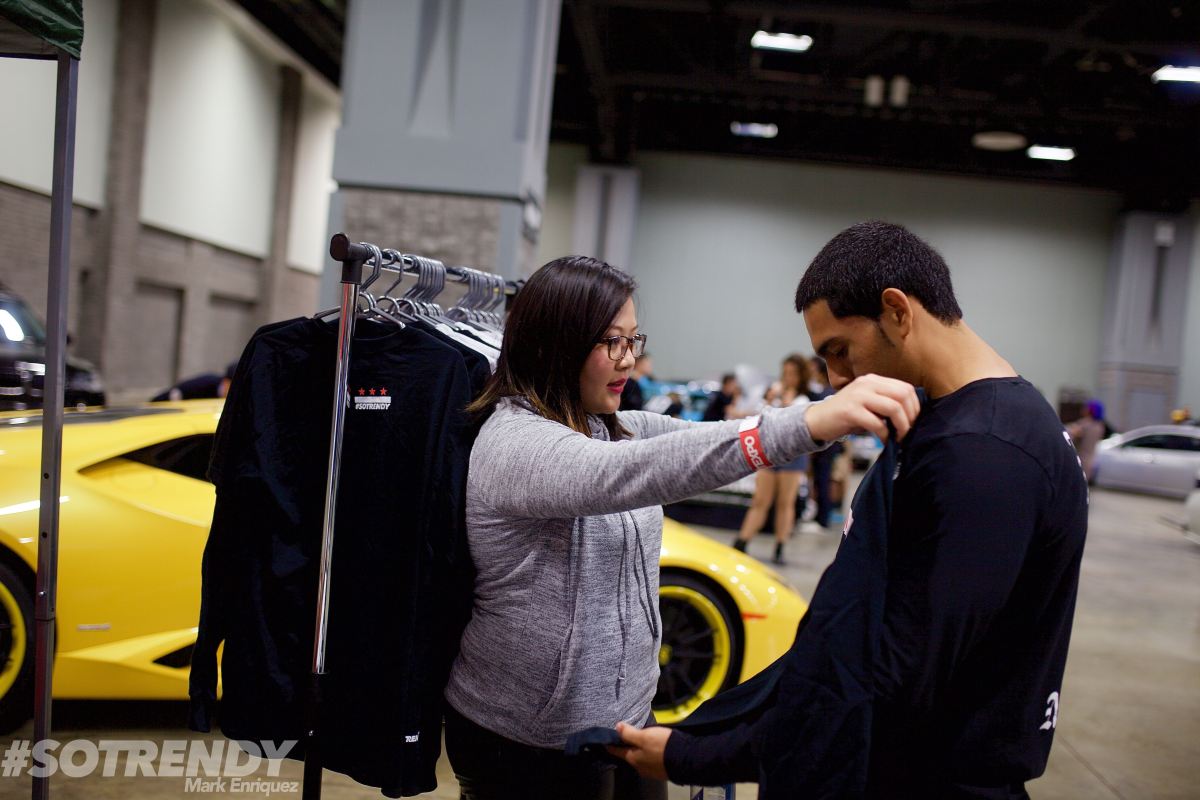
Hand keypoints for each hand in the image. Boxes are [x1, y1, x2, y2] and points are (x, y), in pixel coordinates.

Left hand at [606, 722, 671, 780]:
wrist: (687, 759)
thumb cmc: (663, 746)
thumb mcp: (644, 736)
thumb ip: (629, 733)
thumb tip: (616, 727)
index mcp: (632, 758)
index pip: (616, 751)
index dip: (610, 744)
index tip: (605, 740)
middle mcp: (639, 767)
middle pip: (628, 756)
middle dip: (626, 747)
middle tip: (625, 737)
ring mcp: (650, 771)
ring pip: (640, 759)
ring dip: (639, 751)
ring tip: (641, 742)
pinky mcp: (661, 771)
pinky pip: (650, 761)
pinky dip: (649, 755)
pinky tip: (653, 750)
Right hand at [804, 374, 918, 441]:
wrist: (817, 420)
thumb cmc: (846, 415)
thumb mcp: (868, 403)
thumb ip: (885, 402)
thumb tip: (912, 415)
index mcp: (873, 380)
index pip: (906, 388)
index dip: (915, 406)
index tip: (913, 422)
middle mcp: (866, 383)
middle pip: (903, 396)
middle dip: (911, 417)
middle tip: (908, 432)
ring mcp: (858, 396)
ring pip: (893, 408)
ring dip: (901, 426)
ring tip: (900, 437)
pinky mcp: (850, 411)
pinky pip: (877, 423)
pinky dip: (885, 434)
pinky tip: (884, 440)